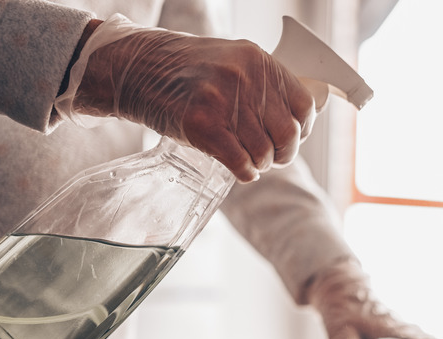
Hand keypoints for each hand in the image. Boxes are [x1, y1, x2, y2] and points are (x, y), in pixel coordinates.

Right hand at [71, 16, 315, 182]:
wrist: (138, 68)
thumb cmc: (187, 70)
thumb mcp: (233, 61)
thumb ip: (262, 84)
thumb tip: (293, 118)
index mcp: (259, 61)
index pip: (304, 105)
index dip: (302, 130)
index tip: (293, 139)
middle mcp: (246, 79)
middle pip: (287, 134)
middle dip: (283, 154)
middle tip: (271, 159)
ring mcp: (224, 102)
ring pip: (263, 152)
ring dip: (260, 164)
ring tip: (249, 162)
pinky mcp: (203, 126)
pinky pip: (240, 162)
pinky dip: (245, 173)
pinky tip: (240, 171)